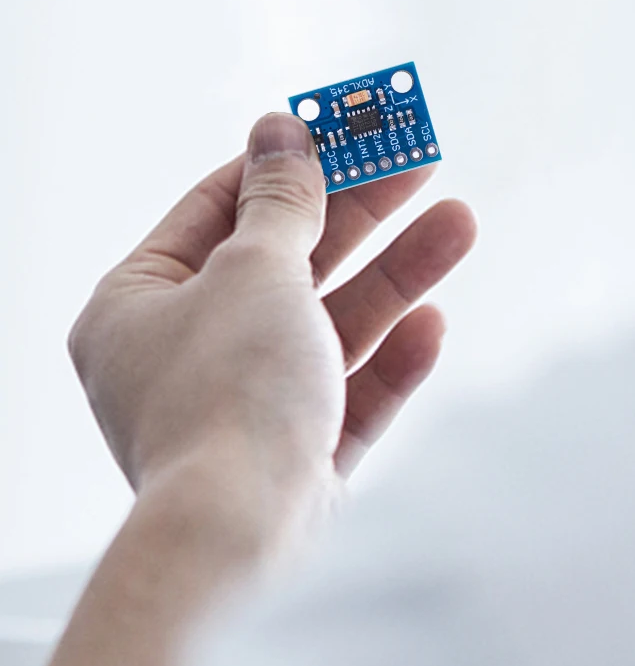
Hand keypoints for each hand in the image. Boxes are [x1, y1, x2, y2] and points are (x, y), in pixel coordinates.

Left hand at [69, 112, 476, 540]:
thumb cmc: (228, 389)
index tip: (342, 129)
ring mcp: (247, 405)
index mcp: (145, 303)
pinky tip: (434, 323)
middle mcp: (190, 352)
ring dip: (397, 274)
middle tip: (419, 160)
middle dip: (362, 213)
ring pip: (332, 323)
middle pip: (289, 261)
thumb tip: (279, 129)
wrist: (239, 536)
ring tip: (460, 222)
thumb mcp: (255, 268)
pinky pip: (349, 391)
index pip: (219, 209)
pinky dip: (390, 358)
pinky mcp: (297, 453)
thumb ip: (279, 200)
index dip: (286, 165)